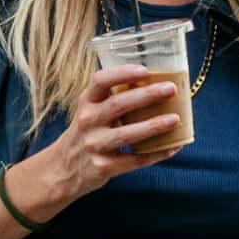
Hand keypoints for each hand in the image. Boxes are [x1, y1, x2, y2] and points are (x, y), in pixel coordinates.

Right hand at [28, 63, 188, 208]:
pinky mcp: (103, 167)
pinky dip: (155, 154)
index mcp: (86, 102)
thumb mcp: (91, 111)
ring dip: (153, 126)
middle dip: (146, 95)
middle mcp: (87, 122)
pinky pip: (134, 160)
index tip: (145, 70)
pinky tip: (173, 147)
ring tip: (175, 119)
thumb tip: (156, 85)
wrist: (64, 168)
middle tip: (170, 89)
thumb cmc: (87, 133)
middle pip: (118, 105)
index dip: (122, 73)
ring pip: (127, 134)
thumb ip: (113, 99)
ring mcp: (94, 145)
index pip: (99, 80)